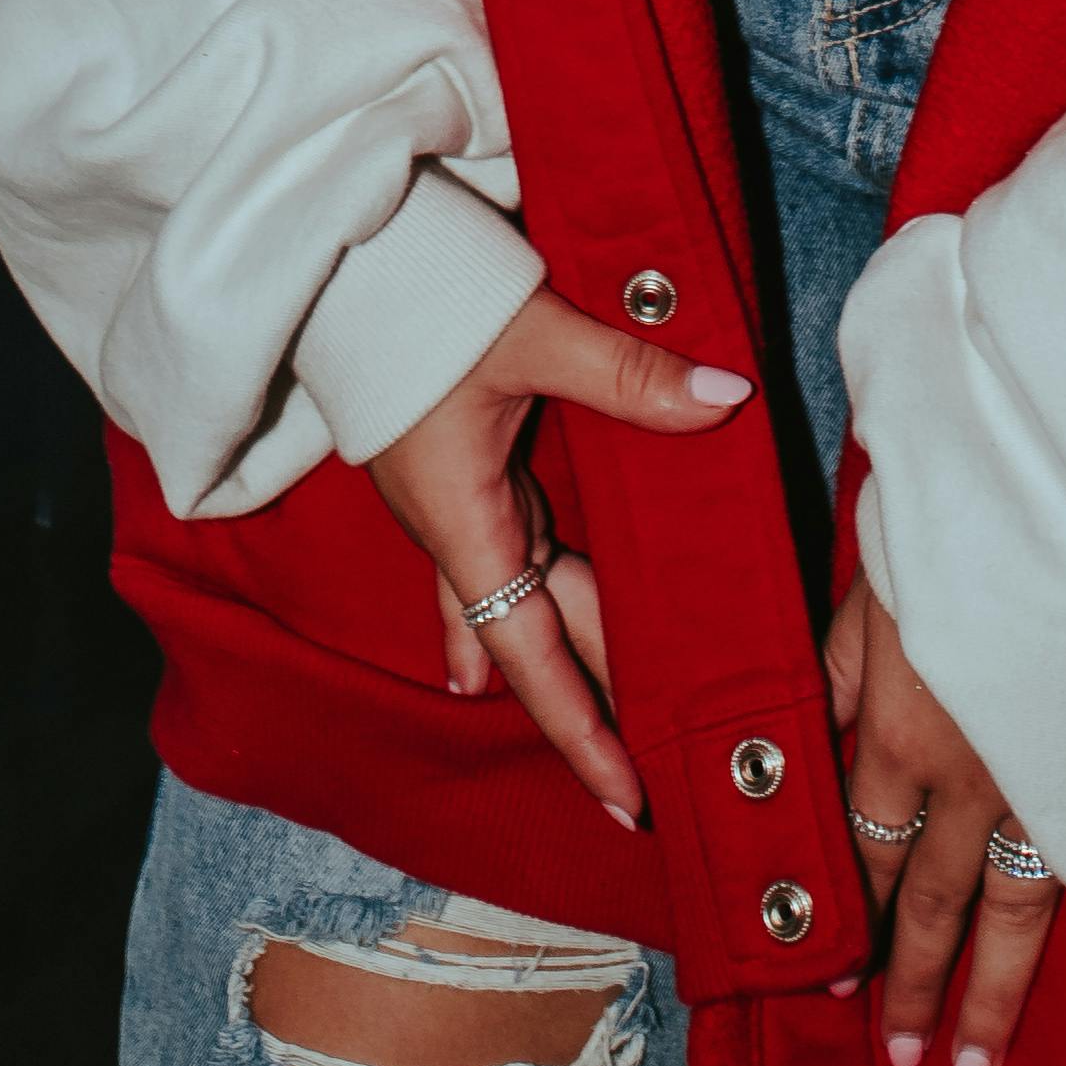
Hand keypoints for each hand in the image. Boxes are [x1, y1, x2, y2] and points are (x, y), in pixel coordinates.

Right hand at [365, 285, 753, 826]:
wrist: (338, 265)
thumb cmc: (424, 302)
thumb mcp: (533, 335)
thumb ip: (629, 373)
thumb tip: (727, 401)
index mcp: (465, 525)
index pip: (530, 658)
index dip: (580, 729)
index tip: (626, 799)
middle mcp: (458, 530)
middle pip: (534, 634)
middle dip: (589, 699)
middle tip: (655, 766)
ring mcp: (457, 502)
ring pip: (524, 595)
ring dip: (571, 645)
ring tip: (620, 715)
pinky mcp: (462, 467)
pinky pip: (513, 548)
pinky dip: (543, 590)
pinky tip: (535, 626)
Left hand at [826, 575, 1065, 1065]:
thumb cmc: (960, 513)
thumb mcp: (875, 581)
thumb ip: (840, 671)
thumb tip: (807, 747)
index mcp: (900, 730)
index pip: (864, 851)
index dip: (847, 915)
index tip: (832, 973)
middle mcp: (973, 778)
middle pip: (937, 903)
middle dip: (915, 983)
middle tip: (904, 1056)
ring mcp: (1053, 782)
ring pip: (1020, 912)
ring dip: (995, 996)